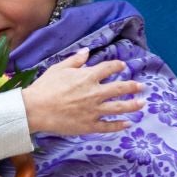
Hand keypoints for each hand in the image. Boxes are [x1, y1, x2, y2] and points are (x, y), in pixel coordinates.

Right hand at [20, 49, 145, 135]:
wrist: (34, 109)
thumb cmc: (44, 88)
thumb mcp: (58, 69)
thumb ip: (75, 60)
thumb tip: (87, 51)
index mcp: (88, 77)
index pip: (109, 68)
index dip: (117, 65)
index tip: (122, 66)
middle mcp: (95, 93)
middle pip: (120, 88)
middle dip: (133, 86)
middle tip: (142, 86)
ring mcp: (94, 110)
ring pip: (120, 107)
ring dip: (133, 105)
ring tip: (142, 103)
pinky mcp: (89, 125)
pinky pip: (109, 126)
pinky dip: (120, 125)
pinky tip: (128, 123)